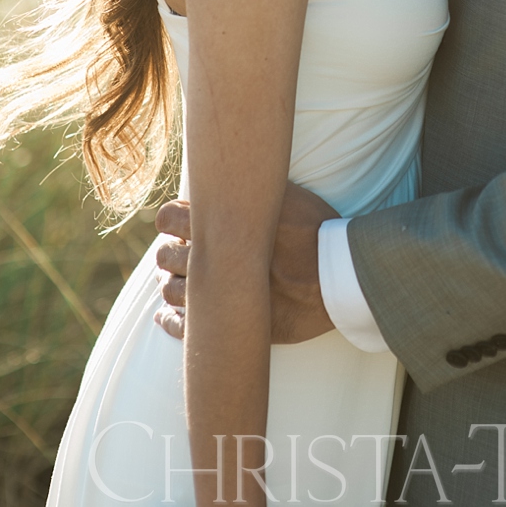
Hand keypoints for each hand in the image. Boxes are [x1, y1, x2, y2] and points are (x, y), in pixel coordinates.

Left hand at [154, 183, 340, 343]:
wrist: (339, 276)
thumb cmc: (317, 231)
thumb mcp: (287, 196)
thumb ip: (254, 191)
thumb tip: (236, 178)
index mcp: (223, 225)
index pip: (170, 217)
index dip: (169, 219)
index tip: (175, 223)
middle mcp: (215, 259)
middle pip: (166, 255)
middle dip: (170, 252)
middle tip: (181, 253)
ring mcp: (220, 294)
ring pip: (171, 290)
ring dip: (171, 283)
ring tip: (181, 281)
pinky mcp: (231, 324)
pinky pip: (185, 328)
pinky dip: (171, 321)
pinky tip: (168, 317)